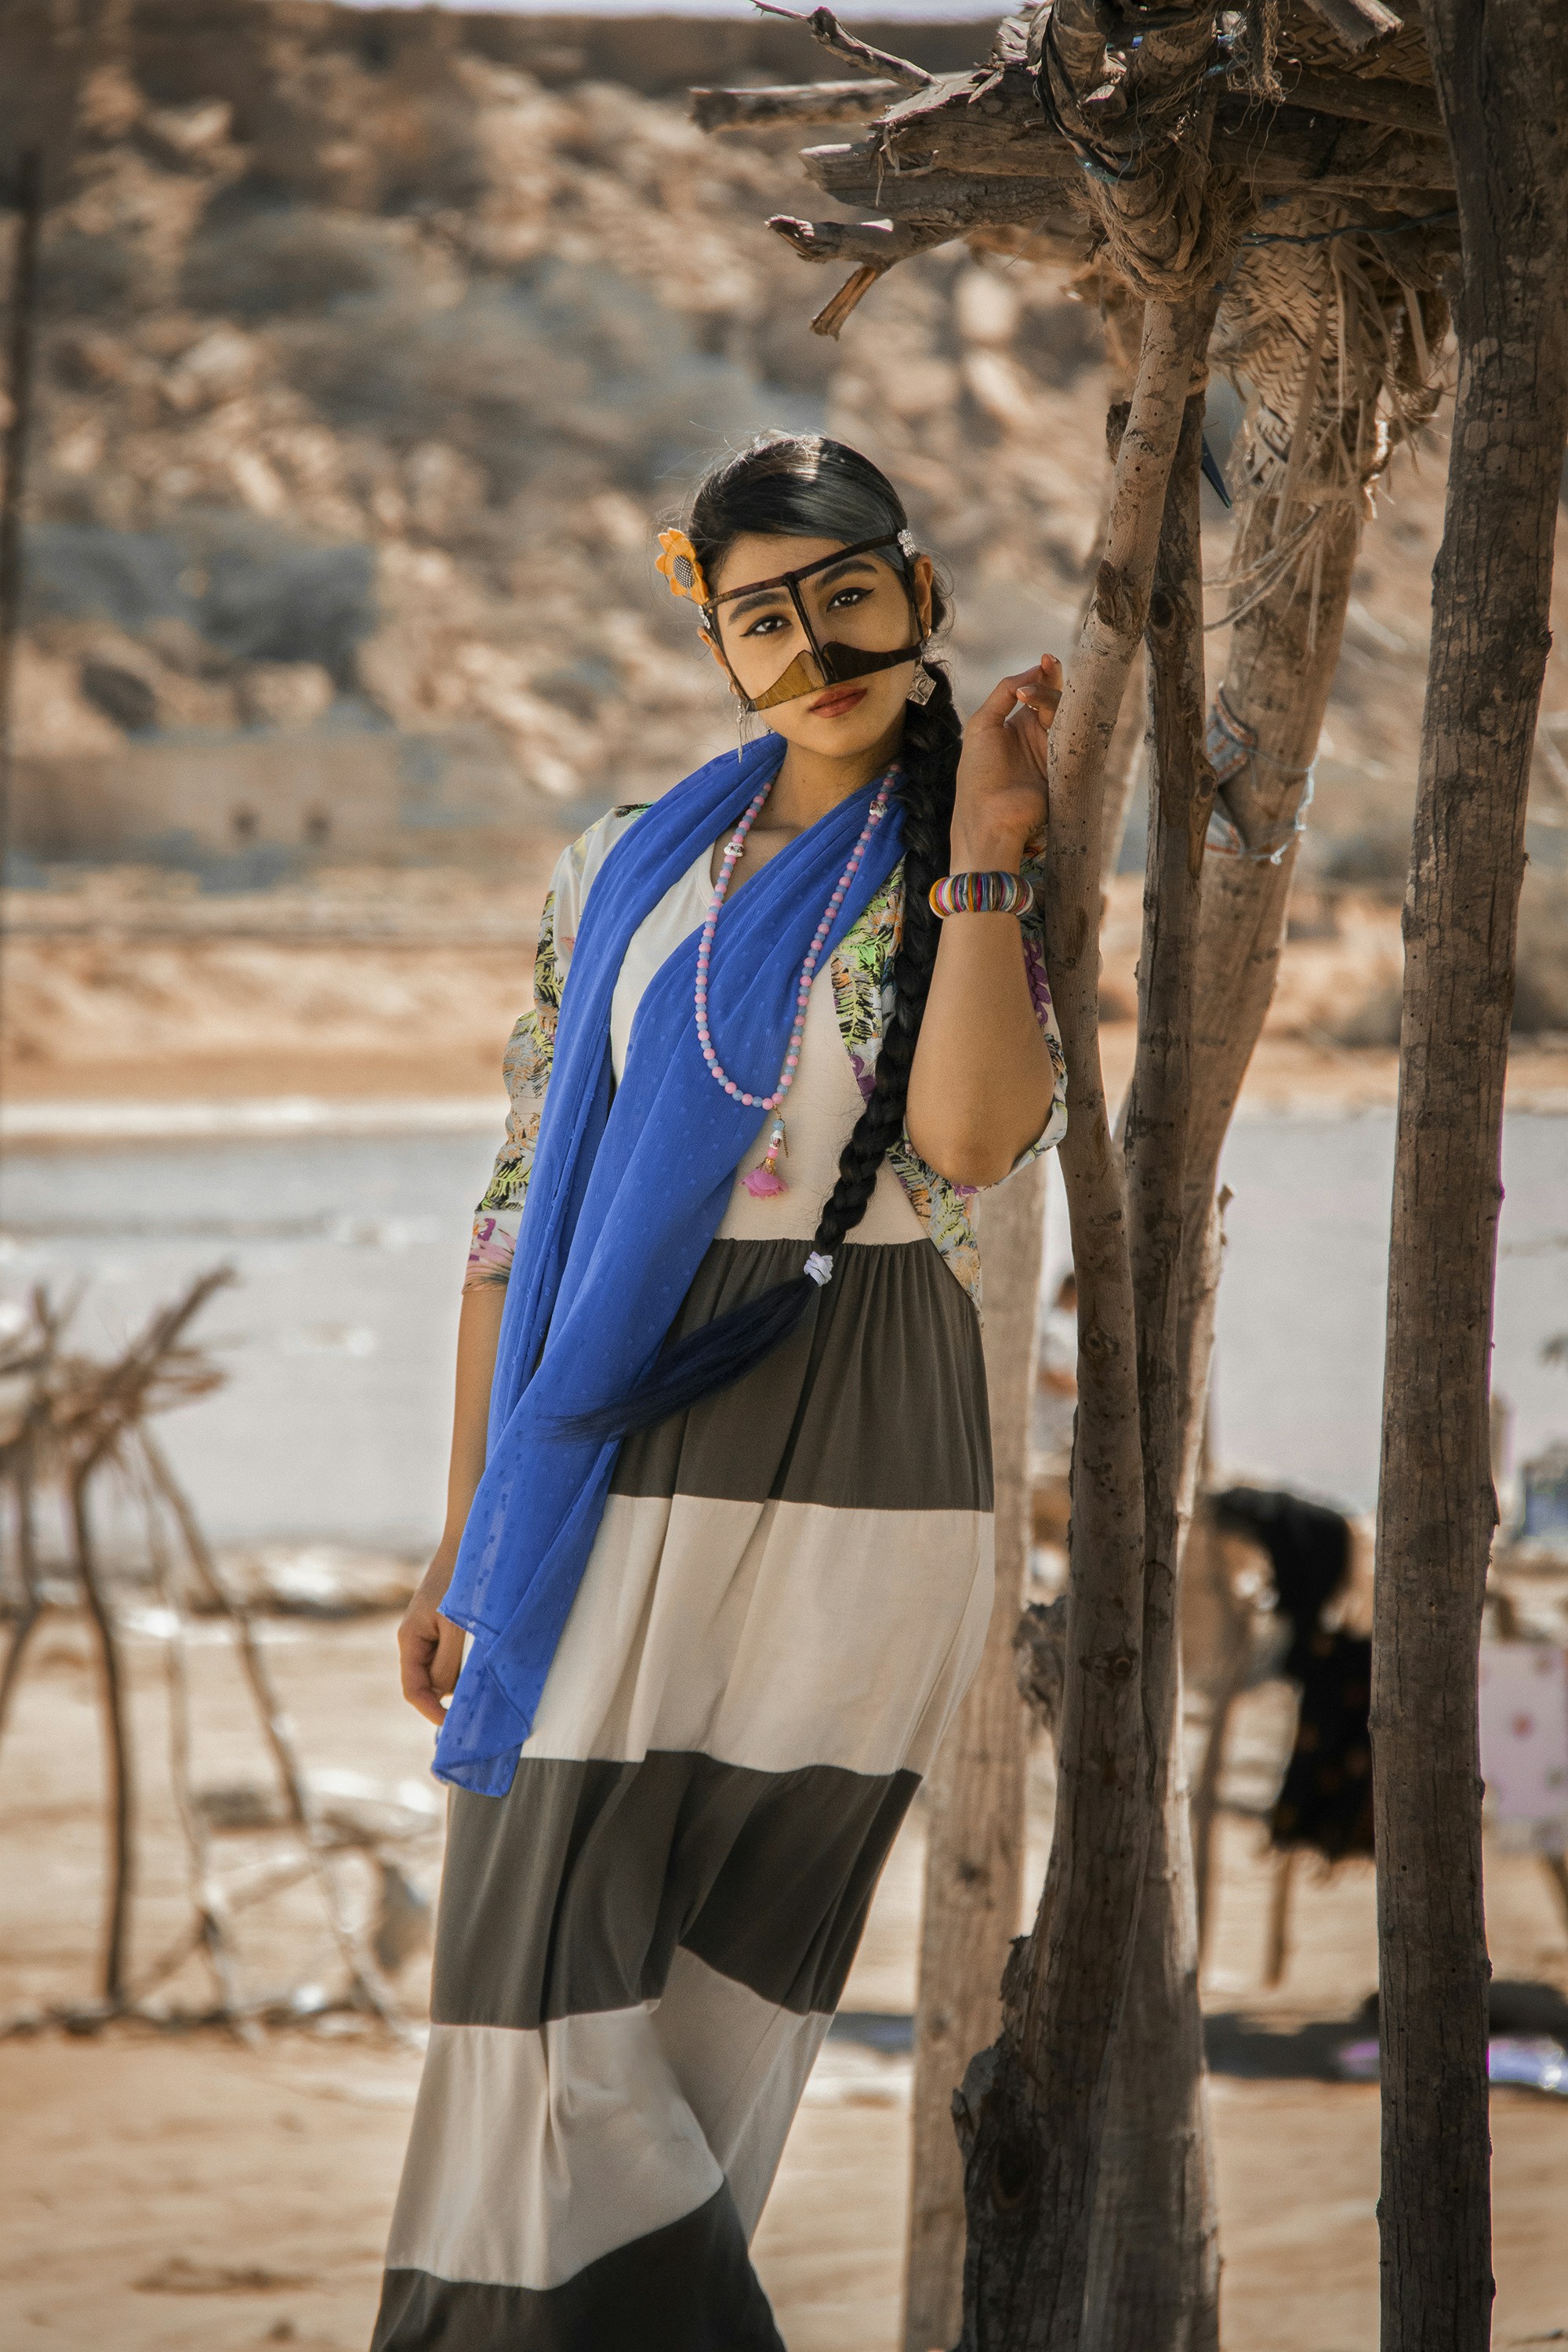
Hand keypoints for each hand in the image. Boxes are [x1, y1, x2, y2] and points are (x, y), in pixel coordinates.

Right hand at [398, 1558, 465, 1726]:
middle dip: (445, 1697)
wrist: (466, 1545)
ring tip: (480, 1682)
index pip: (413, 1688)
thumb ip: (447, 1661)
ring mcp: (427, 1633)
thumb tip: (444, 1693)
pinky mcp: (441, 1626)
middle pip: (425, 1683)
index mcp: (410, 1639)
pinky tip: (480, 1661)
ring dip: (456, 1679)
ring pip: (438, 1670)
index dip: (430, 1710)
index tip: (452, 1723)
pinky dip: (461, 1664)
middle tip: (472, 1707)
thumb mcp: (454, 1625)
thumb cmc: (459, 1581)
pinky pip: (447, 1656)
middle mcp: (414, 1639)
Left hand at [952, 653, 1062, 867]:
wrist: (990, 817)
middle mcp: (1033, 736)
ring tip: (1036, 695)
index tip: (1045, 659)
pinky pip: (1075, 736)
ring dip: (1054, 698)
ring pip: (1064, 713)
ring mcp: (1051, 750)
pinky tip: (1065, 707)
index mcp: (1011, 725)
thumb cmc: (978, 774)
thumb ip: (1003, 692)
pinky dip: (1073, 720)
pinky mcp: (1065, 764)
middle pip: (1052, 698)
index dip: (1040, 674)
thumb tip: (1032, 671)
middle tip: (1051, 663)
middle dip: (1053, 679)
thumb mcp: (981, 725)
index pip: (1031, 692)